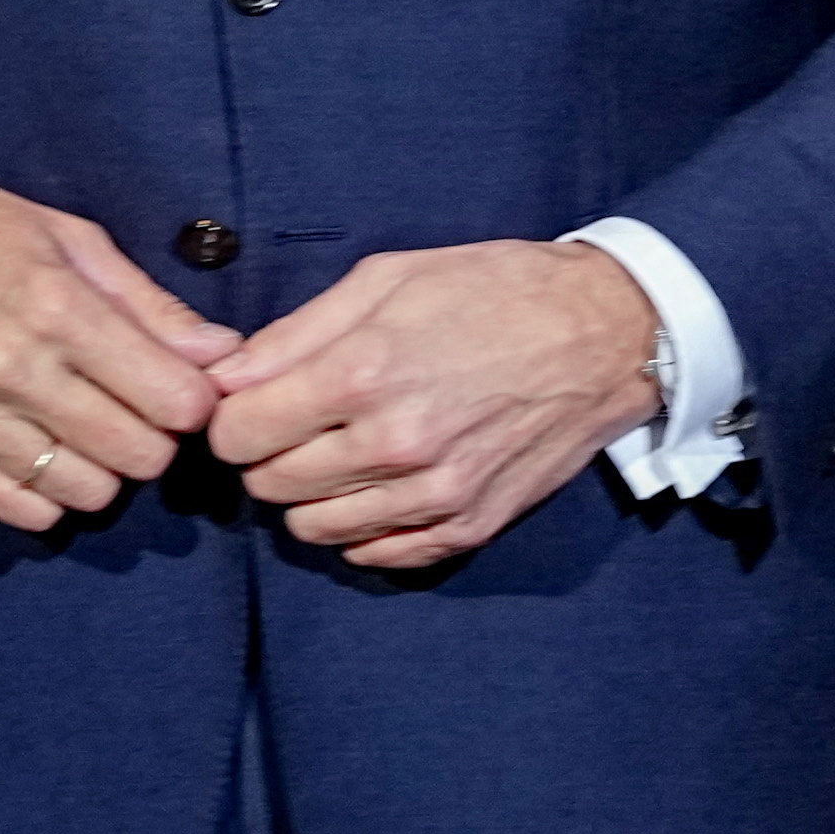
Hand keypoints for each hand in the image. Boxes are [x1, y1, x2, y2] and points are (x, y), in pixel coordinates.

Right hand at [0, 169, 237, 528]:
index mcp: (58, 308)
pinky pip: (2, 502)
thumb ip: (149, 304)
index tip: (188, 394)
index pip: (169, 398)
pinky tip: (57, 476)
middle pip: (131, 451)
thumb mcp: (71, 239)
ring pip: (75, 487)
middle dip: (156, 442)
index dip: (195, 404)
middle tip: (144, 418)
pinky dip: (41, 502)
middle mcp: (10, 367)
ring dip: (103, 474)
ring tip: (98, 440)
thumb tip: (221, 353)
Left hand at [204, 239, 665, 569]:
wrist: (609, 332)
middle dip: (271, 454)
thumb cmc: (496, 291)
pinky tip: (383, 487)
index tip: (260, 401)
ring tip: (347, 452)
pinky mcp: (469, 523)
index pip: (236, 433)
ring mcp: (435, 493)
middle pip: (268, 486)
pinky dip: (364, 529)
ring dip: (314, 495)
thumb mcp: (391, 278)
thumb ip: (298, 331)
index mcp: (365, 373)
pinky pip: (375, 555)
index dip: (235, 415)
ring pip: (313, 529)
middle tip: (305, 423)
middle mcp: (395, 444)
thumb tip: (224, 379)